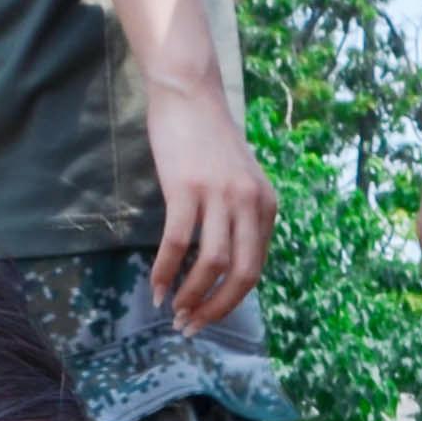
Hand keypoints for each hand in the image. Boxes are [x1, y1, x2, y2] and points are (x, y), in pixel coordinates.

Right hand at [149, 80, 276, 332]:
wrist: (189, 93)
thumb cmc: (208, 138)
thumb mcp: (239, 179)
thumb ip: (239, 215)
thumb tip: (224, 262)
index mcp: (266, 205)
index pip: (255, 267)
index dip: (231, 300)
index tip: (207, 316)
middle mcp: (250, 202)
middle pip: (242, 274)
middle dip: (217, 308)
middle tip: (193, 327)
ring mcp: (220, 195)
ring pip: (212, 263)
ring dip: (192, 296)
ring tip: (174, 312)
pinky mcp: (187, 187)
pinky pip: (178, 243)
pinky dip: (166, 271)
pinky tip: (155, 288)